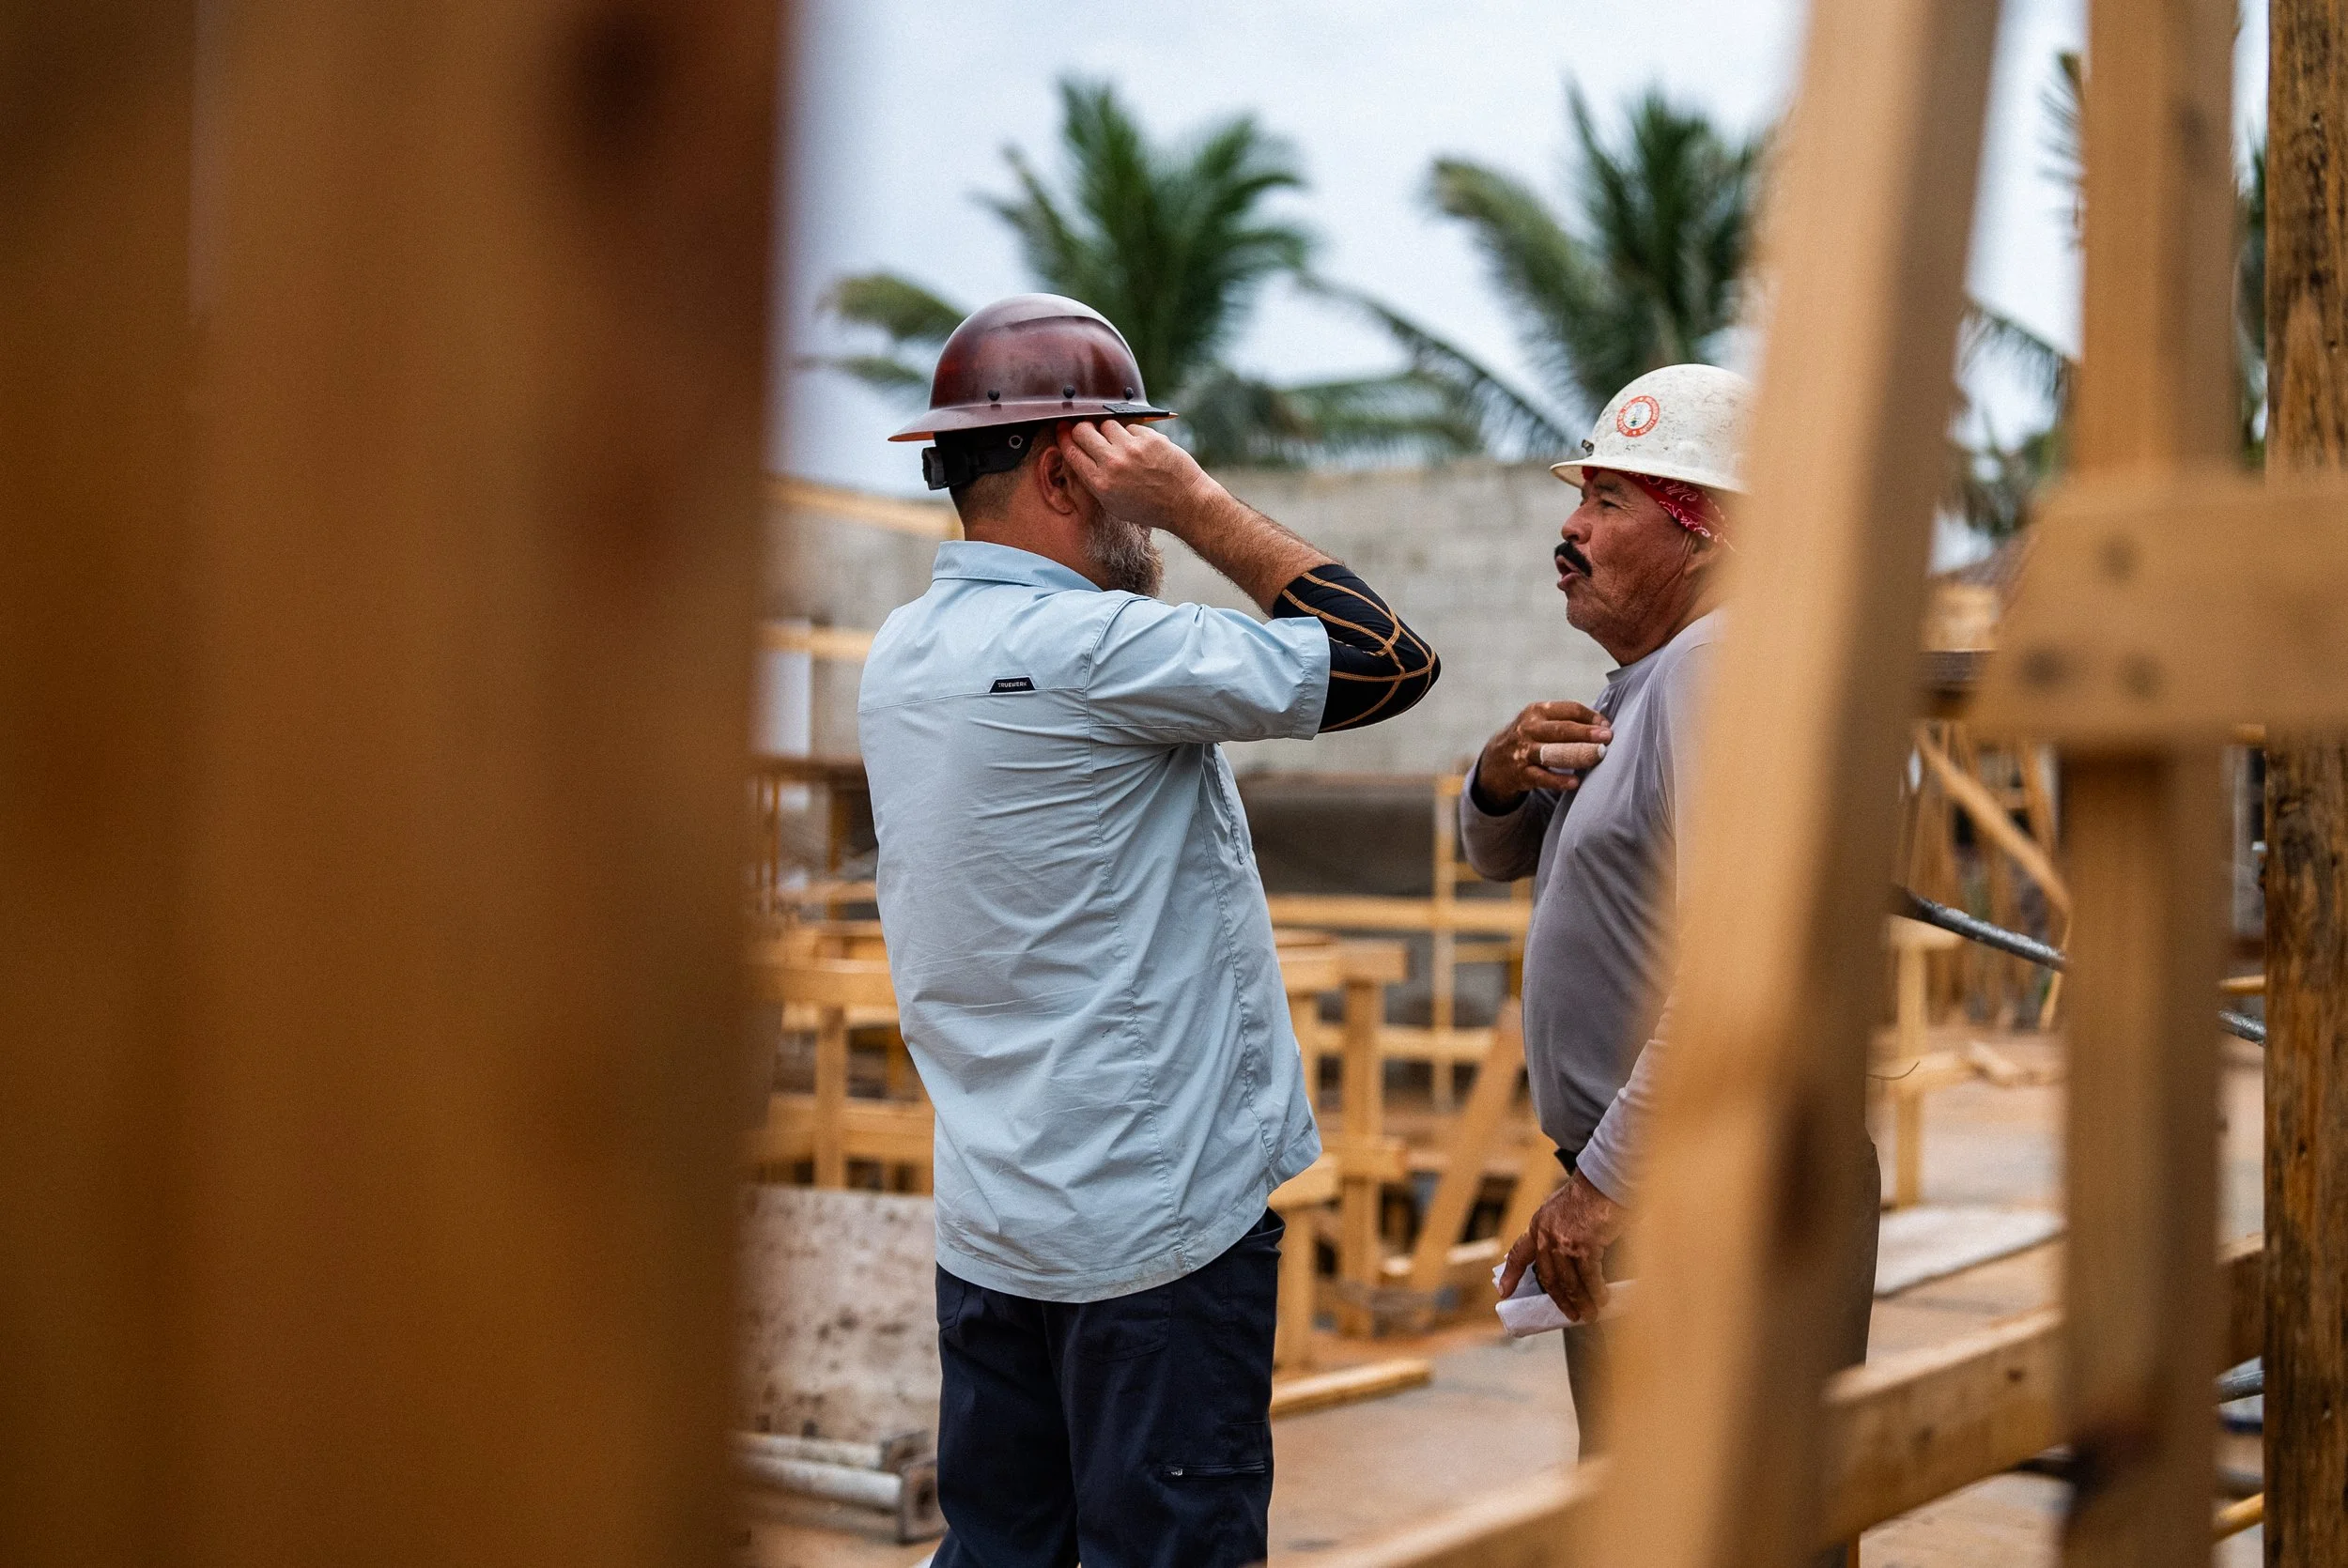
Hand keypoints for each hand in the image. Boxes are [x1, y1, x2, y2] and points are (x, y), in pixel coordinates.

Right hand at [1057, 419, 1220, 535]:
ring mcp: (1132, 449)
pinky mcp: (1149, 438)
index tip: (1063, 430)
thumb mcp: (1113, 504)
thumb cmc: (1150, 507)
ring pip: (1106, 424)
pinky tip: (1142, 448)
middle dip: (1081, 428)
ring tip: (1121, 444)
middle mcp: (1113, 464)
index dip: (1064, 438)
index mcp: (1100, 483)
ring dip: (1109, 431)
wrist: (1185, 503)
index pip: (1071, 451)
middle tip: (1086, 430)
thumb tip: (1080, 454)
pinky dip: (1133, 434)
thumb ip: (1094, 480)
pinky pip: (1130, 426)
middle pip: (1083, 430)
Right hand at [1473, 701, 1613, 804]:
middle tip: (1608, 737)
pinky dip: (1559, 781)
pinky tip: (1575, 782)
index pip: (1569, 709)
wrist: (1495, 762)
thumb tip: (1604, 725)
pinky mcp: (1521, 773)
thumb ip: (1567, 720)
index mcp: (1537, 711)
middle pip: (1562, 729)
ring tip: (1598, 755)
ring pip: (1553, 752)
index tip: (1607, 726)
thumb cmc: (1529, 738)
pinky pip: (1542, 777)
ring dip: (1578, 754)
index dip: (1591, 717)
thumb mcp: (1541, 722)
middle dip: (1587, 733)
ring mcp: (1523, 751)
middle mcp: (1529, 729)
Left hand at [1498, 1173, 1624, 1322]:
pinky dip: (1597, 1291)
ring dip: (1581, 1301)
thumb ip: (1555, 1230)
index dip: (1511, 1275)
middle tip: (1570, 1315)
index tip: (1504, 1292)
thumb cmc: (1588, 1195)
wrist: (1604, 1182)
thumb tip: (1563, 1256)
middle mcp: (1546, 1236)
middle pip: (1549, 1278)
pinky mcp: (1584, 1246)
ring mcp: (1564, 1242)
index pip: (1519, 1254)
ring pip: (1570, 1282)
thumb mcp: (1559, 1210)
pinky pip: (1590, 1277)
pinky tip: (1602, 1298)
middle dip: (1560, 1300)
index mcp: (1537, 1226)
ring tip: (1590, 1313)